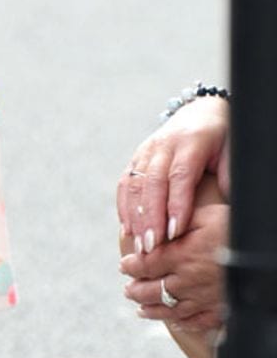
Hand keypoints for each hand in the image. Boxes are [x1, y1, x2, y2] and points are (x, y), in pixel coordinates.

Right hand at [116, 95, 228, 252]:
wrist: (202, 111)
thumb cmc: (222, 139)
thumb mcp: (232, 154)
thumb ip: (228, 179)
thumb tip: (225, 211)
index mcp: (191, 141)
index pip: (180, 176)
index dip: (176, 205)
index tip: (174, 232)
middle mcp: (164, 144)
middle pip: (152, 182)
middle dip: (150, 217)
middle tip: (152, 246)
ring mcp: (146, 149)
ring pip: (134, 183)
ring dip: (135, 216)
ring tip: (139, 244)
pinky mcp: (136, 156)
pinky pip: (125, 182)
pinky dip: (124, 207)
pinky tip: (127, 229)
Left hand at [121, 174, 227, 333]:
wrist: (263, 254)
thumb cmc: (235, 230)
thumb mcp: (205, 216)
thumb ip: (176, 222)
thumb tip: (154, 230)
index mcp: (181, 255)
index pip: (145, 265)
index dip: (131, 267)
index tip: (124, 267)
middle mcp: (188, 280)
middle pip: (153, 291)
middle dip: (136, 291)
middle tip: (128, 290)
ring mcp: (204, 298)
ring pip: (171, 309)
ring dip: (153, 310)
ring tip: (141, 309)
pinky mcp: (221, 309)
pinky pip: (199, 321)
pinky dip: (184, 323)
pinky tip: (176, 321)